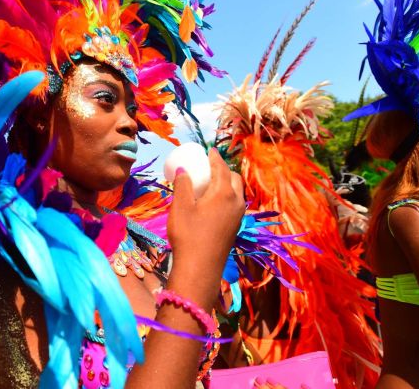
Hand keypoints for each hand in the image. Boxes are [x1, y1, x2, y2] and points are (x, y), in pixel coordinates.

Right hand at [167, 149, 244, 270]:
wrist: (200, 268)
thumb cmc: (188, 235)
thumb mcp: (180, 207)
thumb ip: (182, 185)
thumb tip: (183, 170)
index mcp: (224, 192)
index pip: (221, 168)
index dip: (214, 157)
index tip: (208, 151)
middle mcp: (236, 202)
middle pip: (234, 178)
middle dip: (223, 169)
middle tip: (209, 167)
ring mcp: (238, 216)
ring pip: (237, 192)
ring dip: (227, 183)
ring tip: (211, 183)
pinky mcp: (235, 228)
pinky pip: (235, 204)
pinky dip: (227, 196)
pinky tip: (213, 202)